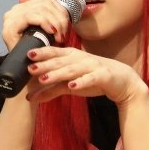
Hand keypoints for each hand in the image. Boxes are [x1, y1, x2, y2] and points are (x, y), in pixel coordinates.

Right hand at [1, 0, 73, 50]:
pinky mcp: (10, 27)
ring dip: (55, 23)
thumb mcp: (42, 31)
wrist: (24, 70)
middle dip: (59, 18)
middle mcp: (14, 11)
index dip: (60, 10)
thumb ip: (38, 13)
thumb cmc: (37, 51)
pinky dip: (44, 23)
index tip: (67, 24)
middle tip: (64, 34)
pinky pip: (31, 16)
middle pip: (45, 4)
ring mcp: (10, 18)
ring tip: (59, 36)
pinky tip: (52, 32)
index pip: (46, 0)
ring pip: (40, 9)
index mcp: (21, 8)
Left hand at [24, 45, 148, 105]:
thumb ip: (51, 89)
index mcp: (71, 56)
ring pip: (72, 69)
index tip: (26, 55)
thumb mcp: (70, 84)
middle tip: (29, 68)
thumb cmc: (93, 78)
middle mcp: (80, 58)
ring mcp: (92, 66)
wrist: (122, 81)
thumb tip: (29, 97)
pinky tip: (72, 86)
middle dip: (44, 64)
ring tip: (44, 78)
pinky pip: (90, 78)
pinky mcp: (103, 76)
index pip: (54, 52)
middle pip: (60, 61)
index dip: (41, 53)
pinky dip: (81, 82)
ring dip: (57, 73)